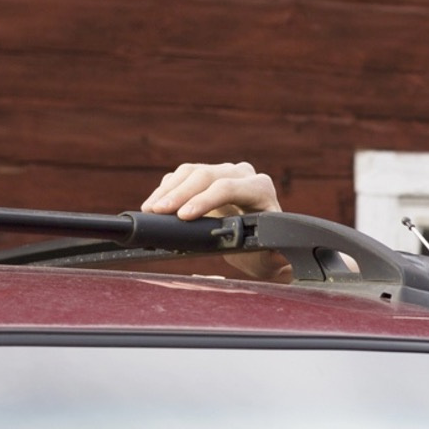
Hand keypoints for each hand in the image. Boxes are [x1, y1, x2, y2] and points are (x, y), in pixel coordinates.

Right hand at [140, 162, 289, 282]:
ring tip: (151, 209)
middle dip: (179, 194)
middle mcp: (242, 174)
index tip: (184, 216)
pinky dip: (165, 189)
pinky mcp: (205, 176)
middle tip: (158, 212)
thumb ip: (275, 256)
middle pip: (206, 175)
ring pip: (190, 172)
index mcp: (260, 189)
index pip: (228, 187)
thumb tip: (278, 253)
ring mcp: (222, 172)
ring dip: (167, 190)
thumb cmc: (265, 251)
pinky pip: (181, 176)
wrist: (258, 242)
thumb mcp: (271, 257)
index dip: (205, 200)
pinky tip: (153, 205)